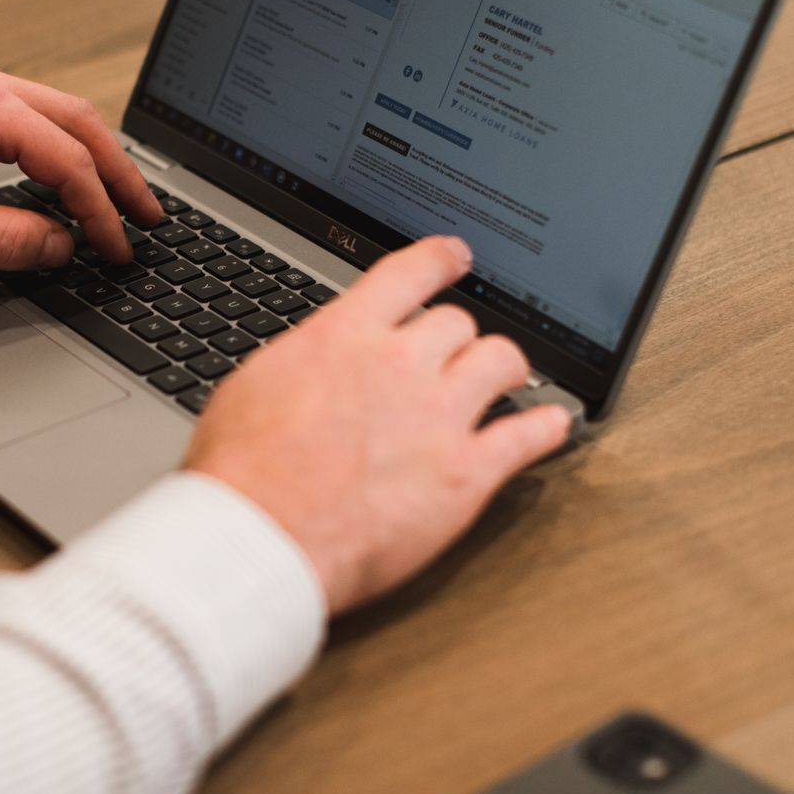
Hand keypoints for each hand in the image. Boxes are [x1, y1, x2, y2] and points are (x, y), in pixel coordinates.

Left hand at [0, 60, 160, 268]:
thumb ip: (8, 240)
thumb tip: (61, 248)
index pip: (69, 159)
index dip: (101, 211)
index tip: (117, 248)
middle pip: (79, 123)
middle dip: (120, 174)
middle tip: (149, 217)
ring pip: (57, 116)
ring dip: (92, 159)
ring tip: (119, 201)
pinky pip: (29, 117)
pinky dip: (59, 149)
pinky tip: (66, 177)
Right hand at [183, 237, 570, 613]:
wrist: (260, 537)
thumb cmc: (242, 474)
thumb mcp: (253, 386)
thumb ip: (302, 359)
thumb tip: (316, 356)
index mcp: (345, 336)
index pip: (410, 273)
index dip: (440, 260)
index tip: (455, 257)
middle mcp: (400, 365)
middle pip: (458, 323)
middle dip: (454, 339)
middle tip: (450, 356)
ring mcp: (439, 417)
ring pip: (502, 361)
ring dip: (499, 369)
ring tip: (499, 382)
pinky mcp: (466, 474)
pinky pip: (529, 435)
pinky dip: (546, 427)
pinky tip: (550, 425)